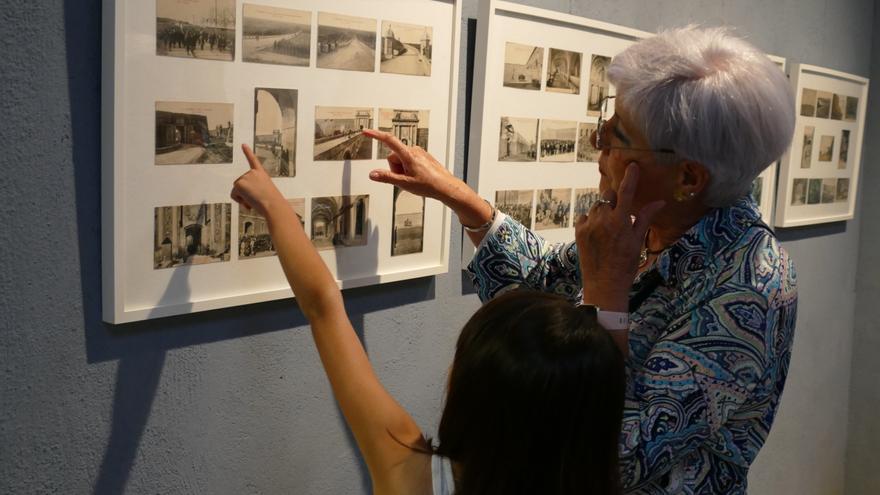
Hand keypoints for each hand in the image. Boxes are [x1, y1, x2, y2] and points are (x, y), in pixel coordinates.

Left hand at [231, 144, 285, 216]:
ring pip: (237, 190)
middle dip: (245, 194)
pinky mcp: (239, 184)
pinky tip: (249, 201)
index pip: (253, 161)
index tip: (243, 144)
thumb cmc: (273, 203)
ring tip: (255, 200)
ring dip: (243, 198)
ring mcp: (245, 177)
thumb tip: (248, 202)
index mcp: (261, 174)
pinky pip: (234, 195)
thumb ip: (255, 192)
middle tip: (257, 199)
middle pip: (241, 184)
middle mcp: (252, 173)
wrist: (273, 205)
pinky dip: (239, 201)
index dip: (247, 152)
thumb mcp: (265, 194)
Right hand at [362, 129, 458, 200]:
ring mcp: (419, 153)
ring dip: (402, 169)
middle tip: (405, 178)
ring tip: (413, 178)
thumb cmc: (429, 185)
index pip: (388, 141)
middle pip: (393, 156)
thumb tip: (373, 174)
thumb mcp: (404, 183)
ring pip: (401, 159)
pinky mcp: (423, 156)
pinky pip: (409, 160)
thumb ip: (386, 178)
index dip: (376, 135)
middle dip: (395, 168)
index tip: (367, 131)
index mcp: (408, 155)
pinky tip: (417, 176)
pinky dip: (409, 168)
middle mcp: (414, 150)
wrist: (445, 187)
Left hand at [575, 163, 664, 310]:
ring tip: (610, 228)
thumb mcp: (638, 241)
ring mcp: (588, 225)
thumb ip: (645, 219)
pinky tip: (598, 232)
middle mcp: (602, 220)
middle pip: (609, 197)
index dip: (630, 177)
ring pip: (596, 206)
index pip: (625, 192)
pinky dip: (591, 220)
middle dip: (615, 200)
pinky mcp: (578, 231)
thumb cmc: (625, 265)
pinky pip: (585, 216)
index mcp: (620, 222)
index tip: (632, 166)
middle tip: (621, 213)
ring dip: (604, 211)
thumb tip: (660, 202)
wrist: (604, 285)